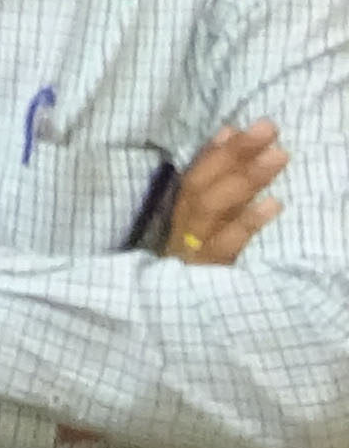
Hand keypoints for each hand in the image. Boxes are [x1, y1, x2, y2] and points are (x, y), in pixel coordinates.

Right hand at [176, 120, 289, 264]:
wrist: (168, 322)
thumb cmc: (194, 268)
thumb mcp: (197, 227)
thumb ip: (210, 181)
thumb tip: (226, 133)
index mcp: (181, 216)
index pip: (196, 175)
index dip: (217, 150)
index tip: (247, 125)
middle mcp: (184, 228)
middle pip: (205, 186)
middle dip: (237, 155)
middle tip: (269, 129)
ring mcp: (193, 250)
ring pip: (214, 208)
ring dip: (246, 179)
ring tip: (278, 157)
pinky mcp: (206, 273)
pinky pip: (225, 245)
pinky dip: (247, 223)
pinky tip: (273, 205)